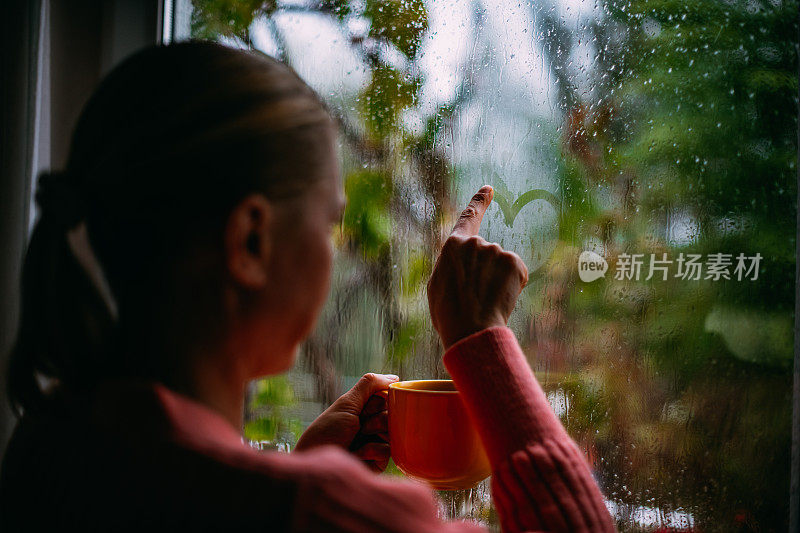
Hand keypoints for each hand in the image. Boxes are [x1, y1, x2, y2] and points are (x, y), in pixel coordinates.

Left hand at [294, 373, 397, 472]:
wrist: (318, 464)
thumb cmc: (327, 431)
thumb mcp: (347, 402)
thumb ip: (370, 384)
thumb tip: (395, 377)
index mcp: (365, 408)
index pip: (387, 396)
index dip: (376, 400)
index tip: (362, 407)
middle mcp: (373, 424)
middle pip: (392, 412)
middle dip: (374, 417)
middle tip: (358, 424)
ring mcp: (377, 442)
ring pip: (393, 430)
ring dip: (373, 432)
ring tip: (356, 438)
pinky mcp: (379, 461)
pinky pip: (388, 449)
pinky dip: (371, 450)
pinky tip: (357, 454)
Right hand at [428, 185, 527, 349]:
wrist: (471, 331)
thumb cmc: (449, 314)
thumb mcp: (438, 286)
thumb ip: (452, 266)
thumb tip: (461, 264)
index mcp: (452, 246)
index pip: (468, 217)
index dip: (478, 202)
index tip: (489, 188)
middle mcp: (475, 242)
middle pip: (486, 255)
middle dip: (485, 273)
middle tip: (475, 298)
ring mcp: (496, 251)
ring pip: (502, 265)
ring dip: (498, 281)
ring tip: (485, 301)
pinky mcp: (514, 262)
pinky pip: (517, 273)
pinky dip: (513, 286)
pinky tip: (500, 299)